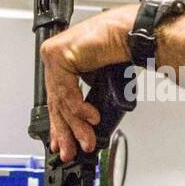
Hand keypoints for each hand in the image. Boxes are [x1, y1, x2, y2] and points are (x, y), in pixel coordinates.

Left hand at [41, 4, 135, 161]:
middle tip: (69, 150)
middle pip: (56, 102)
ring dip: (76, 126)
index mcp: (61, 62)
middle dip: (65, 131)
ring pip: (61, 101)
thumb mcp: (98, 82)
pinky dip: (80, 109)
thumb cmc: (119, 51)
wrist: (130, 34)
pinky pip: (67, 92)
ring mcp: (54, 55)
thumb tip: (84, 124)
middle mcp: (54, 57)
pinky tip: (91, 118)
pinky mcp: (59, 56)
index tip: (62, 143)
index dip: (59, 124)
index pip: (55, 98)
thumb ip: (85, 100)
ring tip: (86, 141)